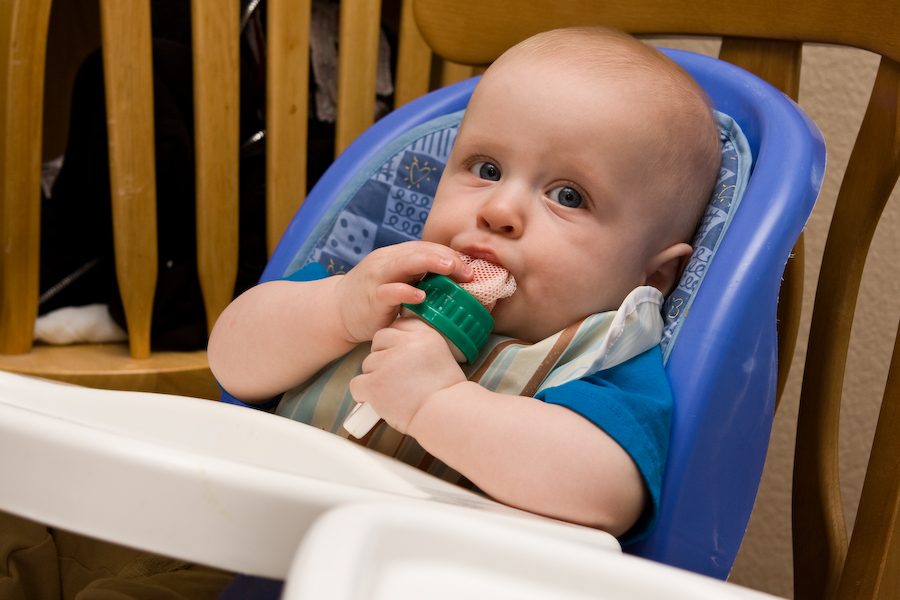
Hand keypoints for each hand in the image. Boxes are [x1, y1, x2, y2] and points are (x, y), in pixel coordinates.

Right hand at [333, 241, 471, 344]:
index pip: (428, 248)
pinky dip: (405, 292)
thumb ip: (421, 279)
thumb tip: (458, 284)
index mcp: (398, 256)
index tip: (471, 268)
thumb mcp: (400, 282)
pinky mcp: (371, 298)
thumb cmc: (375, 298)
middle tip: (468, 269)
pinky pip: (389, 292)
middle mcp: (388, 261)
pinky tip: (421, 296)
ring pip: (405, 263)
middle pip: (420, 251)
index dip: (450, 255)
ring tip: (451, 267)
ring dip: (430, 263)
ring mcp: (378, 278)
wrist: (338, 311)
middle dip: (446, 257)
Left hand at [349, 317, 466, 432]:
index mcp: (424, 335)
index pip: (398, 325)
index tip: (398, 356)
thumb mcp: (442, 358)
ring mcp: (388, 363)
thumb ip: (418, 347)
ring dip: (375, 378)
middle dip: (382, 358)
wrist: (446, 416)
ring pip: (367, 364)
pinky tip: (379, 401)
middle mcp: (406, 344)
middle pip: (378, 342)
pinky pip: (357, 383)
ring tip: (394, 393)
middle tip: (395, 377)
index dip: (394, 343)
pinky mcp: (375, 383)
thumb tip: (397, 346)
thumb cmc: (445, 396)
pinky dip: (364, 395)